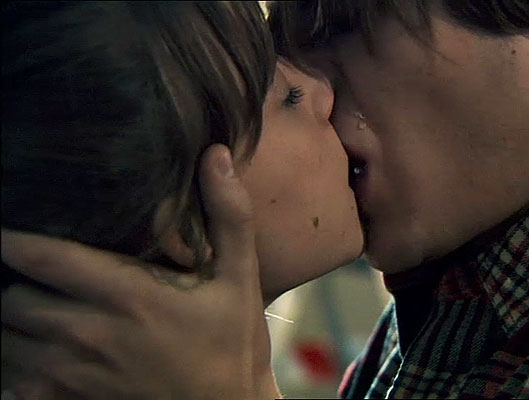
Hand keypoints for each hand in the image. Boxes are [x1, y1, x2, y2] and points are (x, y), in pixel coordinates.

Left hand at [1, 145, 280, 399]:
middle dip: (15, 280)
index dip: (11, 236)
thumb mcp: (241, 276)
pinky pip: (14, 381)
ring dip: (13, 320)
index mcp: (127, 294)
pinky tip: (35, 348)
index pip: (44, 257)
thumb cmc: (232, 342)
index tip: (5, 223)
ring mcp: (75, 373)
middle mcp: (90, 333)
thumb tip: (217, 155)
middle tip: (29, 265)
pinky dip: (15, 362)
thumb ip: (229, 214)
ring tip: (30, 299)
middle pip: (13, 299)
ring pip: (7, 340)